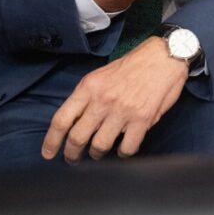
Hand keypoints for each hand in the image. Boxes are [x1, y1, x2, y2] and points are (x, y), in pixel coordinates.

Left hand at [41, 37, 187, 162]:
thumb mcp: (102, 74)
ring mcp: (123, 111)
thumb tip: (77, 121)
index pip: (62, 119)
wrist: (165, 55)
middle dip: (72, 154)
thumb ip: (88, 96)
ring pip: (100, 146)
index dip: (51, 141)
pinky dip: (122, 154)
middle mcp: (103, 100)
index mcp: (89, 87)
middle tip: (73, 159)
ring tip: (98, 154)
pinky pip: (126, 148)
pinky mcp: (142, 119)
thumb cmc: (134, 64)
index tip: (48, 154)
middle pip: (77, 137)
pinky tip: (123, 150)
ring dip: (97, 155)